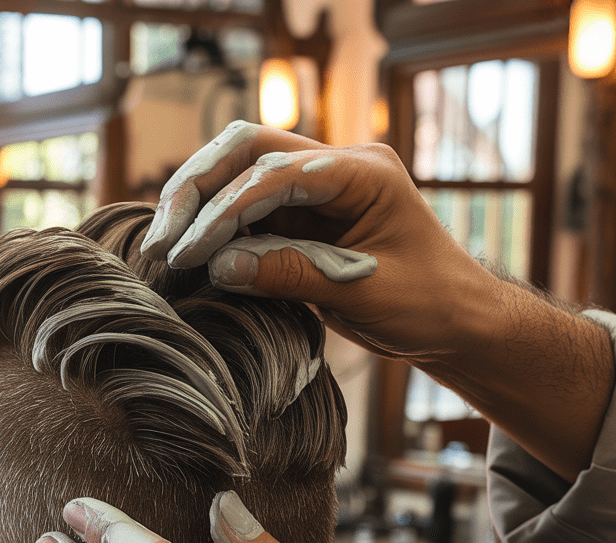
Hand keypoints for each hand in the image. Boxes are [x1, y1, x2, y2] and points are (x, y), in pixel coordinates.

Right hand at [143, 121, 613, 482]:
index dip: (226, 210)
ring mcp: (316, 189)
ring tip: (161, 247)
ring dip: (196, 204)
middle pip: (248, 148)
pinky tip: (185, 252)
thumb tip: (218, 267)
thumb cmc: (427, 304)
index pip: (276, 172)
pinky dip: (213, 228)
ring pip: (239, 172)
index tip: (190, 252)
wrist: (454, 321)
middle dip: (197, 188)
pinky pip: (246, 210)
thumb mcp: (361, 294)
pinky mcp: (301, 217)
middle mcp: (336, 167)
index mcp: (363, 171)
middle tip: (161, 239)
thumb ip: (291, 274)